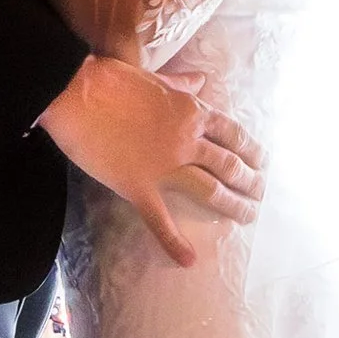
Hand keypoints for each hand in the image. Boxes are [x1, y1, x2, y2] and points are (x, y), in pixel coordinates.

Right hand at [38, 56, 263, 265]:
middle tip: (261, 193)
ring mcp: (165, 167)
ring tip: (248, 216)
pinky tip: (189, 260)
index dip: (251, 150)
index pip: (232, 134)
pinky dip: (175, 242)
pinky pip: (160, 220)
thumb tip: (203, 79)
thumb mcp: (156, 77)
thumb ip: (183, 83)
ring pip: (210, 190)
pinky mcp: (139, 187)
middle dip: (250, 180)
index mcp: (192, 112)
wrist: (76, 93)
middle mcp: (186, 140)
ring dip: (234, 205)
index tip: (261, 161)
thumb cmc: (113, 79)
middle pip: (228, 165)